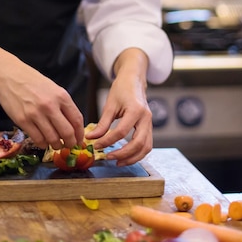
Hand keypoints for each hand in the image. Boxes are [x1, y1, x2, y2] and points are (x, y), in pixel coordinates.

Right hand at [0, 27, 83, 149]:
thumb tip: (72, 122)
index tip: (80, 143)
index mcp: (59, 94)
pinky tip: (40, 142)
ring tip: (54, 147)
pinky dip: (40, 143)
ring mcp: (36, 113)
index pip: (77, 121)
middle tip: (69, 150)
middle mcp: (50, 104)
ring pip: (51, 139)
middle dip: (69, 144)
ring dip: (54, 146)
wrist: (0, 69)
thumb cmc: (27, 78)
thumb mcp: (47, 86)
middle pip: (67, 133)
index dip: (80, 135)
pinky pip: (36, 138)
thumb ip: (59, 103)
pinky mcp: (21, 119)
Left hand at [85, 48, 152, 165]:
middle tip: (108, 157)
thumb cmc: (122, 89)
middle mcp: (146, 118)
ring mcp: (150, 123)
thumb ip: (102, 123)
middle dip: (123, 154)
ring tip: (118, 162)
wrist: (134, 80)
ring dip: (132, 158)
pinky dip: (137, 153)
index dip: (108, 141)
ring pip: (146, 147)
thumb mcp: (110, 104)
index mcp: (135, 110)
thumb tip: (91, 138)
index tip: (96, 146)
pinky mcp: (149, 127)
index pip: (122, 131)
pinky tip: (125, 156)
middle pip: (138, 143)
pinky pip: (146, 145)